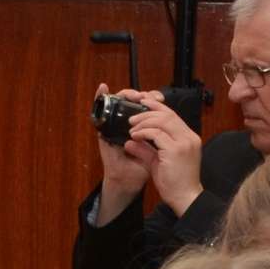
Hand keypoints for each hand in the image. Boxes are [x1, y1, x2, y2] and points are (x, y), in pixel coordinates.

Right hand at [93, 83, 160, 220]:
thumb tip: (169, 119)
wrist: (127, 181)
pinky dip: (99, 96)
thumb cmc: (142, 167)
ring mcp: (115, 124)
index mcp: (143, 127)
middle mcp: (128, 123)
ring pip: (118, 101)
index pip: (147, 106)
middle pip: (133, 100)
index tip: (160, 99)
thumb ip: (160, 136)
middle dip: (142, 95)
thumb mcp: (157, 150)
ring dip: (126, 93)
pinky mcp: (103, 127)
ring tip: (134, 94)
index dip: (153, 99)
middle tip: (148, 97)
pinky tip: (103, 87)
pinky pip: (99, 110)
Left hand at [122, 98, 203, 211]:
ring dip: (143, 121)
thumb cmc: (176, 183)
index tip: (143, 105)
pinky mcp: (175, 150)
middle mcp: (189, 137)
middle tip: (132, 117)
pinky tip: (135, 136)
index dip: (157, 108)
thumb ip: (146, 150)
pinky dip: (143, 132)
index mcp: (189, 138)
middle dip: (147, 112)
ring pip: (161, 121)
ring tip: (132, 127)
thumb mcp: (159, 162)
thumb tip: (130, 142)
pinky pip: (156, 134)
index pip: (173, 116)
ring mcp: (184, 143)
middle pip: (167, 114)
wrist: (185, 198)